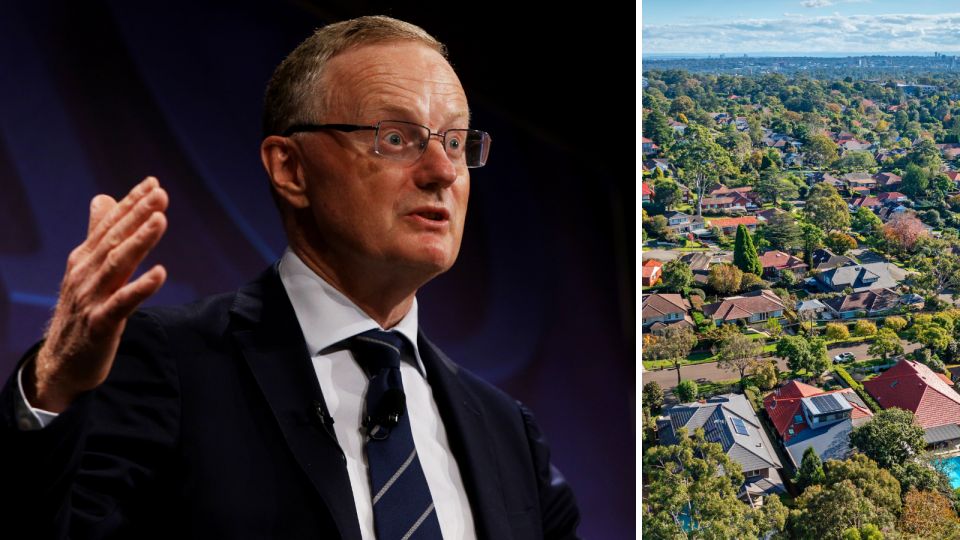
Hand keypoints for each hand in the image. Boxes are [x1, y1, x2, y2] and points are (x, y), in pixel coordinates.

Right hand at [26, 177, 168, 412]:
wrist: (61, 362)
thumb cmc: (82, 312)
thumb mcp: (88, 270)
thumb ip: (97, 235)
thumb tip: (103, 198)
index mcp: (84, 259)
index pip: (110, 225)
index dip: (131, 204)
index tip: (154, 183)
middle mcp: (85, 274)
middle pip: (114, 239)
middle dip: (138, 214)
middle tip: (161, 194)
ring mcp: (92, 298)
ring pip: (118, 265)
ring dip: (140, 241)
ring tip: (161, 220)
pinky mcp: (101, 324)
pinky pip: (123, 303)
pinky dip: (141, 287)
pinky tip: (160, 273)